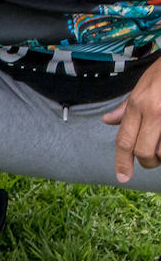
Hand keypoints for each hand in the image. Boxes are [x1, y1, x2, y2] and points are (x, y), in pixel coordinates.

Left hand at [105, 63, 160, 182]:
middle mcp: (153, 110)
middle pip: (143, 150)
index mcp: (139, 104)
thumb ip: (127, 106)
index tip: (122, 177)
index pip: (124, 140)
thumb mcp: (144, 83)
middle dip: (147, 161)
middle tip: (152, 160)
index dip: (122, 162)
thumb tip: (107, 120)